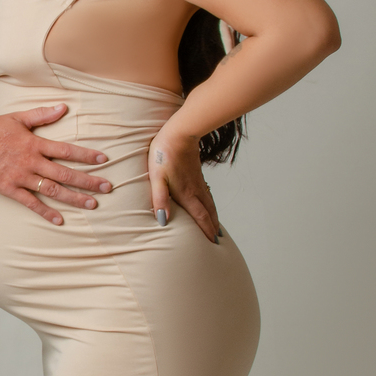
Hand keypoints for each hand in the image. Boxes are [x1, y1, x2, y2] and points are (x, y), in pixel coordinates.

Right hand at [0, 104, 111, 224]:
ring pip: (53, 189)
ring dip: (74, 197)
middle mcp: (31, 162)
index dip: (86, 155)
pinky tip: (60, 220)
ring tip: (92, 204)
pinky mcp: (9, 189)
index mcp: (35, 143)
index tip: (103, 160)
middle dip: (88, 181)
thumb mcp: (18, 118)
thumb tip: (63, 107)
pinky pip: (31, 203)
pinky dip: (46, 212)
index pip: (67, 150)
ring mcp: (21, 177)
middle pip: (65, 173)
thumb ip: (41, 115)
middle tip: (107, 187)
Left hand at [149, 128, 218, 242]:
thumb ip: (160, 199)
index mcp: (186, 193)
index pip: (200, 217)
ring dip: (214, 216)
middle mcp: (195, 189)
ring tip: (216, 226)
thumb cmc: (164, 154)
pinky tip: (208, 202)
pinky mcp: (196, 172)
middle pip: (208, 212)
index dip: (206, 230)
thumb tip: (163, 221)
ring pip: (209, 202)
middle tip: (218, 241)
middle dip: (213, 227)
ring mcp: (198, 180)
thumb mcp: (157, 178)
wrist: (180, 132)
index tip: (213, 243)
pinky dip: (210, 203)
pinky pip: (207, 192)